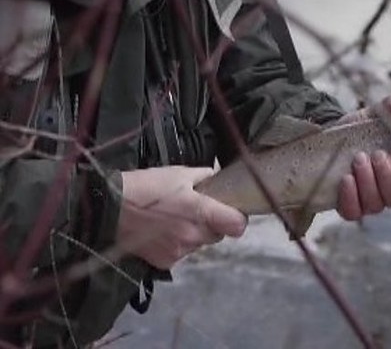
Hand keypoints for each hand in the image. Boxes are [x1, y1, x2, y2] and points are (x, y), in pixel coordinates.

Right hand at [116, 166, 246, 268]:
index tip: (229, 212)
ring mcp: (180, 251)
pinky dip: (176, 244)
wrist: (108, 209)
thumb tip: (217, 179)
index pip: (238, 226)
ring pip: (199, 244)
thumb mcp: (178, 173)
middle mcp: (194, 236)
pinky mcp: (165, 262)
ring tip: (172, 219)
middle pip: (218, 235)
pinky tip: (161, 231)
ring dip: (193, 234)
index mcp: (202, 212)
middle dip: (211, 224)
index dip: (236, 218)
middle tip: (193, 211)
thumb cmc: (145, 187)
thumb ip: (204, 177)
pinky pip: (181, 253)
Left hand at [336, 93, 390, 219]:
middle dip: (388, 176)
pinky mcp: (350, 206)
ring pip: (377, 204)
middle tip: (376, 154)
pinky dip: (350, 197)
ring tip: (358, 159)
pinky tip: (345, 179)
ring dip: (367, 182)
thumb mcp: (378, 111)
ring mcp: (371, 200)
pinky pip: (354, 212)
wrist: (331, 137)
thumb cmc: (363, 127)